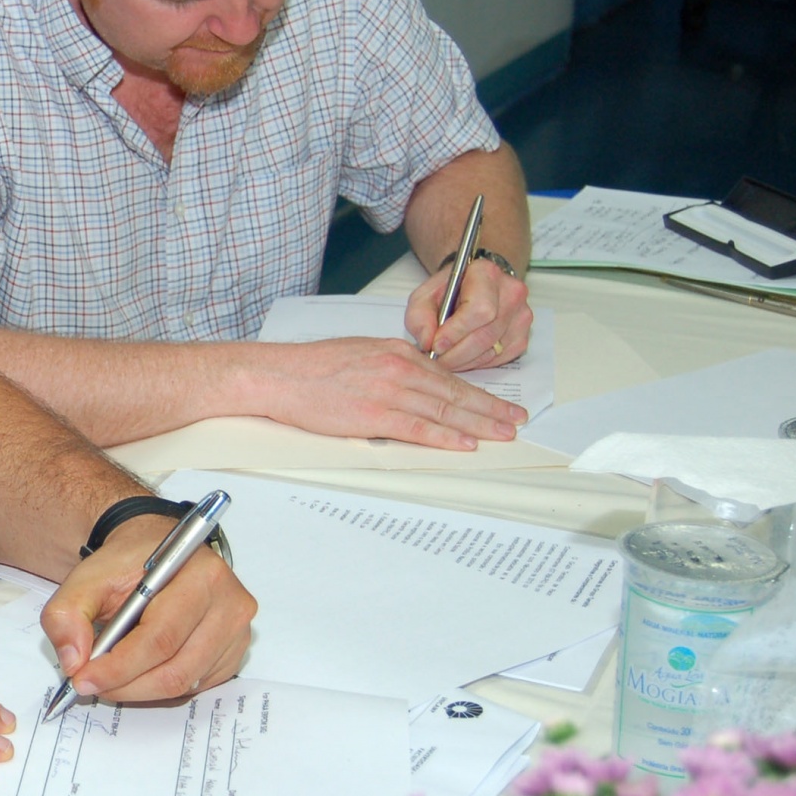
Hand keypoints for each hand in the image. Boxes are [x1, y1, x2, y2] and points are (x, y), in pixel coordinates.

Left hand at [41, 516, 254, 704]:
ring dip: (140, 690)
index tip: (84, 679)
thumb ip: (68, 614)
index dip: (119, 667)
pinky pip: (194, 686)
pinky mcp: (233, 654)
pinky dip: (160, 688)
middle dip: (125, 684)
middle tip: (91, 684)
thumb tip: (73, 661)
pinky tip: (139, 671)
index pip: (160, 637)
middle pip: (174, 668)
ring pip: (184, 683)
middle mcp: (229, 604)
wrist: (158, 552)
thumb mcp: (87, 577)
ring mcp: (237, 632)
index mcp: (200, 575)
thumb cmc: (130, 564)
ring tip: (110, 678)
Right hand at [249, 336, 525, 448]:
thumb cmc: (312, 368)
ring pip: (445, 410)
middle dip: (491, 409)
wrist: (280, 375)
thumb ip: (391, 366)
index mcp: (396, 351)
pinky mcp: (374, 415)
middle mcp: (399, 368)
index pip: (448, 376)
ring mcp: (388, 392)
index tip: (499, 404)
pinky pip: (419, 428)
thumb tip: (413, 384)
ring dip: (479, 424)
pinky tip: (464, 443)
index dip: (479, 393)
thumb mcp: (360, 354)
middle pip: (455, 393)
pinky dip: (446, 436)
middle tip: (516, 421)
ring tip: (502, 434)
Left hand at [403, 259, 532, 370]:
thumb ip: (419, 317)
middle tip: (436, 359)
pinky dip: (477, 363)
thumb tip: (428, 342)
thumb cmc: (449, 290)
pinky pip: (499, 359)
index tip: (436, 345)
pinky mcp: (523, 336)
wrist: (471, 287)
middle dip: (456, 353)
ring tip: (445, 358)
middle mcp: (511, 292)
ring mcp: (521, 315)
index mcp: (487, 273)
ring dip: (464, 361)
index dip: (456, 332)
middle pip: (485, 334)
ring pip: (492, 350)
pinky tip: (462, 356)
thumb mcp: (424, 296)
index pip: (479, 310)